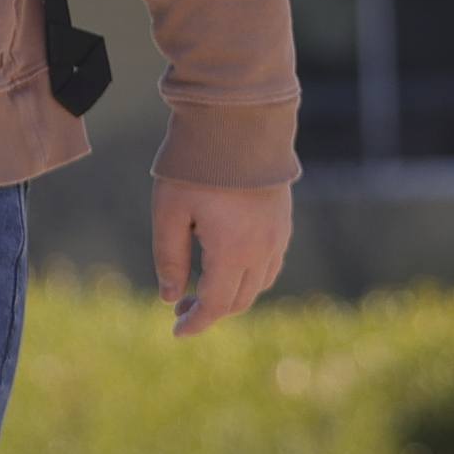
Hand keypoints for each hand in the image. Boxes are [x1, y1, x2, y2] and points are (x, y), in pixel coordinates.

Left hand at [154, 176, 289, 334]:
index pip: (215, 305)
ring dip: (231, 295)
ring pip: (258, 284)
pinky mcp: (284, 220)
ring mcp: (278, 235)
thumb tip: (170, 297)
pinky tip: (228, 266)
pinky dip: (250, 276)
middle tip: (180, 307)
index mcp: (232, 252)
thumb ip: (169, 257)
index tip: (176, 332)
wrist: (239, 121)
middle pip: (238, 300)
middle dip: (209, 310)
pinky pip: (270, 263)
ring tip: (201, 289)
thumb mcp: (169, 211)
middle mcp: (262, 250)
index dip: (195, 323)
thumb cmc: (197, 164)